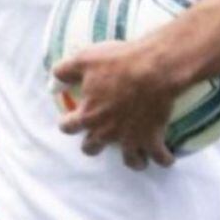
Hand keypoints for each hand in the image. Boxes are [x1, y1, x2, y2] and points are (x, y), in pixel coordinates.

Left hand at [52, 40, 176, 170]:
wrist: (152, 68)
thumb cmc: (117, 62)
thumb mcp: (83, 59)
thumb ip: (64, 71)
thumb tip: (53, 79)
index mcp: (88, 114)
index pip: (69, 127)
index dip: (67, 124)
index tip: (69, 121)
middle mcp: (106, 132)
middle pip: (92, 148)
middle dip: (92, 145)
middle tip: (98, 138)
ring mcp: (130, 138)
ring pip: (128, 160)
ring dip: (131, 159)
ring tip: (135, 155)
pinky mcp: (153, 138)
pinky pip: (160, 158)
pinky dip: (164, 159)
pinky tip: (166, 158)